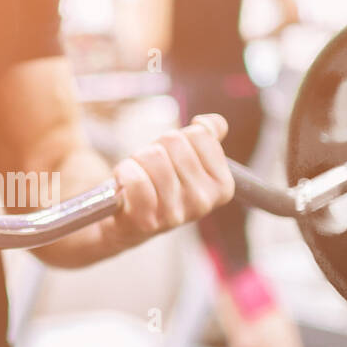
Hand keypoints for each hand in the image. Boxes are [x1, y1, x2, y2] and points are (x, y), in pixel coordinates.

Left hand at [100, 114, 234, 249]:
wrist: (127, 224)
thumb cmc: (158, 186)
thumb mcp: (187, 161)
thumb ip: (205, 138)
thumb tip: (212, 122)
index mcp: (222, 186)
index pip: (199, 134)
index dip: (177, 138)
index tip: (171, 157)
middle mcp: (203, 202)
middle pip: (173, 141)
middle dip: (155, 147)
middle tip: (149, 169)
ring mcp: (176, 214)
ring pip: (153, 156)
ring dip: (137, 160)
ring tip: (137, 177)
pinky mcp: (148, 222)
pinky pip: (136, 178)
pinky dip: (124, 173)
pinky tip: (124, 184)